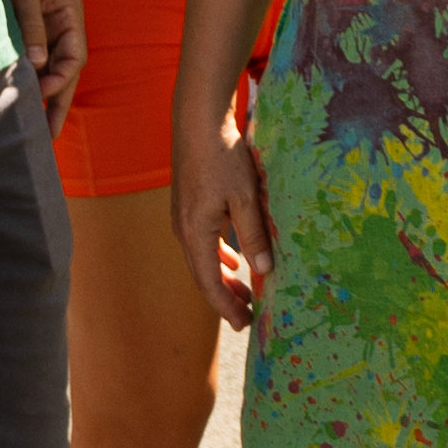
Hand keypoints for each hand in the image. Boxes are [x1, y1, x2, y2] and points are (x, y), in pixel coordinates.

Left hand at [10, 0, 92, 131]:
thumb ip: (31, 26)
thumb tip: (37, 66)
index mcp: (70, 13)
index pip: (75, 57)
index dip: (62, 79)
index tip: (43, 94)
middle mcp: (63, 24)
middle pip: (66, 70)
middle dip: (58, 102)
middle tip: (49, 136)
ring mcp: (48, 27)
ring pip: (51, 68)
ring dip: (45, 95)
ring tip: (37, 128)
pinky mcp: (31, 27)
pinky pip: (36, 59)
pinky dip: (32, 79)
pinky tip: (22, 97)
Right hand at [172, 107, 274, 332]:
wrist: (197, 123)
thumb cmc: (222, 157)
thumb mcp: (244, 196)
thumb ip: (254, 233)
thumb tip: (264, 270)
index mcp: (195, 233)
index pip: (209, 283)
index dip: (226, 307)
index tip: (244, 324)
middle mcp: (183, 231)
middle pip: (203, 275)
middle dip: (225, 298)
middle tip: (247, 316)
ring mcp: (183, 219)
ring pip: (202, 259)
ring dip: (223, 278)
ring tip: (244, 292)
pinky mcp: (188, 207)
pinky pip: (202, 243)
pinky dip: (218, 257)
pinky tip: (233, 260)